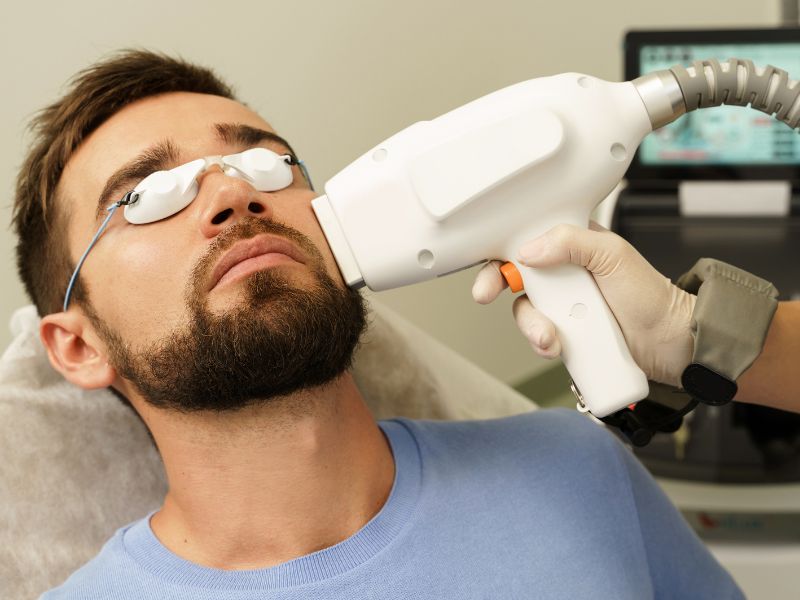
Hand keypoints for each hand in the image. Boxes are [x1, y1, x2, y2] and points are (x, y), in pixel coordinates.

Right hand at [471, 222, 696, 386]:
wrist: (670, 342)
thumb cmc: (650, 294)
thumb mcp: (613, 255)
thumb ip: (571, 242)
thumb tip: (529, 251)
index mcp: (572, 246)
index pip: (526, 241)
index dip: (502, 251)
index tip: (490, 263)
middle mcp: (562, 275)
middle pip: (515, 277)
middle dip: (498, 287)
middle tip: (487, 296)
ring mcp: (562, 307)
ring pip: (525, 311)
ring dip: (530, 325)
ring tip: (551, 337)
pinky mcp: (565, 335)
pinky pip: (539, 337)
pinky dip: (541, 344)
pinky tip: (558, 347)